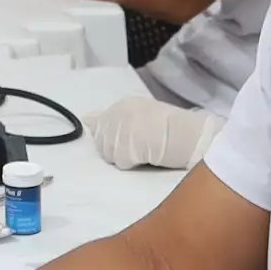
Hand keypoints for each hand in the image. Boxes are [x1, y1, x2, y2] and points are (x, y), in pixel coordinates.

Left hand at [90, 95, 225, 170]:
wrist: (183, 132)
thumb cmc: (171, 124)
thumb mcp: (144, 111)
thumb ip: (119, 117)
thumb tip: (86, 119)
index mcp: (122, 105)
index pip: (99, 121)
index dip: (106, 133)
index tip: (118, 139)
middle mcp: (115, 116)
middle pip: (102, 141)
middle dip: (116, 147)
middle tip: (137, 148)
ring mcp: (117, 134)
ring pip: (110, 154)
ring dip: (123, 156)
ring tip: (143, 152)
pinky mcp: (122, 151)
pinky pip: (121, 163)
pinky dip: (132, 164)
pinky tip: (145, 157)